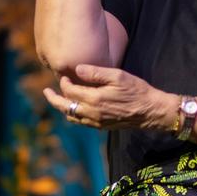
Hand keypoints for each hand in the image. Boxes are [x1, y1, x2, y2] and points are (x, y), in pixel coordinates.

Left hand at [43, 64, 170, 129]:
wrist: (150, 111)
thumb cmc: (136, 90)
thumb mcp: (118, 76)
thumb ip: (97, 72)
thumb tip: (78, 69)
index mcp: (94, 98)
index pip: (70, 90)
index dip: (64, 82)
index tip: (66, 75)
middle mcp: (92, 112)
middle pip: (65, 107)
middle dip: (53, 99)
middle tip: (46, 91)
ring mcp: (96, 121)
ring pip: (71, 116)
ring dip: (63, 107)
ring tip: (59, 99)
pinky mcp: (101, 126)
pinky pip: (80, 122)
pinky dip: (73, 114)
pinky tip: (75, 108)